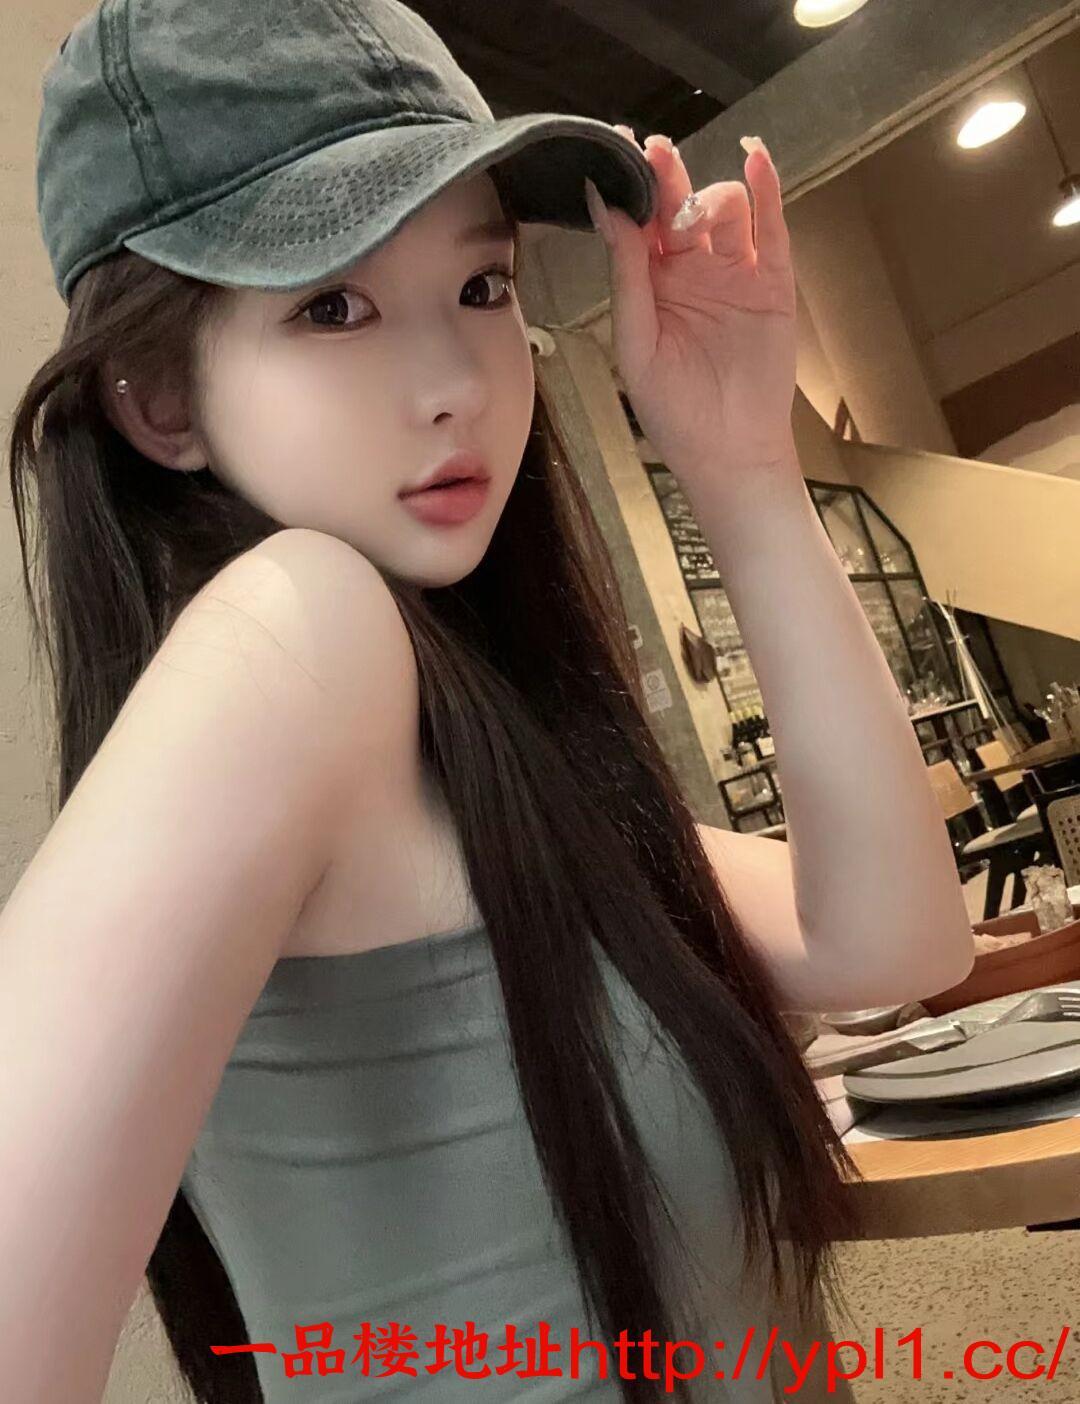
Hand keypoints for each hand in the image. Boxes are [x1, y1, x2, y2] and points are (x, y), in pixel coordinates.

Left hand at [585, 130, 798, 501]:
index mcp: (651, 285)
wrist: (729, 452)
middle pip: (679, 204)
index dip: (631, 184)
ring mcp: (735, 274)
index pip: (638, 222)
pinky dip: (767, 190)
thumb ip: (625, 274)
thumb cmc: (674, 411)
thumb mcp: (636, 342)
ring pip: (724, 209)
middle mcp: (692, 271)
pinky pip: (772, 227)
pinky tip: (756, 160)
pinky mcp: (774, 283)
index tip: (619, 146)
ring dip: (708, 197)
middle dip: (666, 175)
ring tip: (693, 218)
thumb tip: (606, 208)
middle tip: (655, 152)